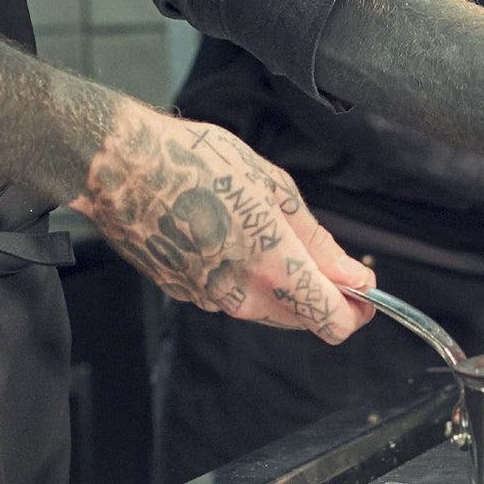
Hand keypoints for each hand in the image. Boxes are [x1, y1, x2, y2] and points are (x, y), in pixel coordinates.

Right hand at [68, 99, 376, 342]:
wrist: (120, 165)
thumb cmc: (193, 162)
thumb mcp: (271, 186)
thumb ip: (315, 239)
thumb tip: (352, 274)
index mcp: (273, 267)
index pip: (333, 322)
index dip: (357, 309)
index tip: (362, 287)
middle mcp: (241, 296)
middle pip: (302, 318)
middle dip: (320, 292)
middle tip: (318, 250)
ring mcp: (207, 300)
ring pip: (265, 309)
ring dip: (280, 284)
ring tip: (263, 227)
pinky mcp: (182, 293)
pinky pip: (230, 297)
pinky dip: (243, 277)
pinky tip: (229, 234)